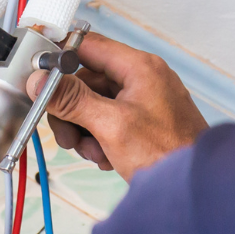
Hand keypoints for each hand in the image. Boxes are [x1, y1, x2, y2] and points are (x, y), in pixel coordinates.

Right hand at [28, 32, 208, 180]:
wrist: (193, 187)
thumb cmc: (168, 154)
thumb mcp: (111, 125)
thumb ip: (72, 100)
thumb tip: (41, 81)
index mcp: (139, 67)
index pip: (87, 46)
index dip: (60, 60)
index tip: (41, 78)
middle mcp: (142, 78)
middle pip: (86, 81)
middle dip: (72, 111)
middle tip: (69, 136)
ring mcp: (143, 100)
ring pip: (93, 104)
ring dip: (85, 130)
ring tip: (94, 152)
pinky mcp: (142, 121)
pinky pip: (107, 121)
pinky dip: (100, 139)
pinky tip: (107, 156)